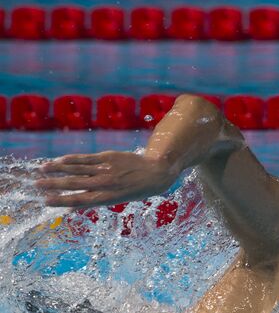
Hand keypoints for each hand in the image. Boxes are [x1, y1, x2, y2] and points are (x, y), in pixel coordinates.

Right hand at [36, 151, 175, 207]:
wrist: (156, 172)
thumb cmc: (136, 189)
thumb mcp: (118, 200)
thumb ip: (95, 200)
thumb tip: (71, 207)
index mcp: (107, 198)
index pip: (78, 200)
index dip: (61, 201)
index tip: (46, 201)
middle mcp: (105, 184)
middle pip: (74, 184)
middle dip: (53, 185)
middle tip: (36, 185)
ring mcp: (106, 169)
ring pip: (77, 169)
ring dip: (57, 169)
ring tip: (41, 170)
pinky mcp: (108, 157)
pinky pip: (86, 158)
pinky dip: (72, 159)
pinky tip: (59, 160)